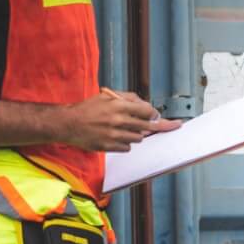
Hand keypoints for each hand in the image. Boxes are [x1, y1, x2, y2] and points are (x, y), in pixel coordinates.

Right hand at [64, 91, 181, 151]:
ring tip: (125, 129)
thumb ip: (129, 98)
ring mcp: (114, 135)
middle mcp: (118, 121)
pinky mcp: (109, 147)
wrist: (68, 124)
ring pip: (139, 138)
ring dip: (137, 134)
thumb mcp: (108, 96)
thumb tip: (147, 106)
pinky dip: (126, 143)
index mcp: (118, 106)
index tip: (161, 116)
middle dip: (159, 126)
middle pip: (148, 127)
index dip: (155, 114)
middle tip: (175, 125)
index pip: (147, 111)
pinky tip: (116, 137)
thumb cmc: (89, 108)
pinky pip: (127, 148)